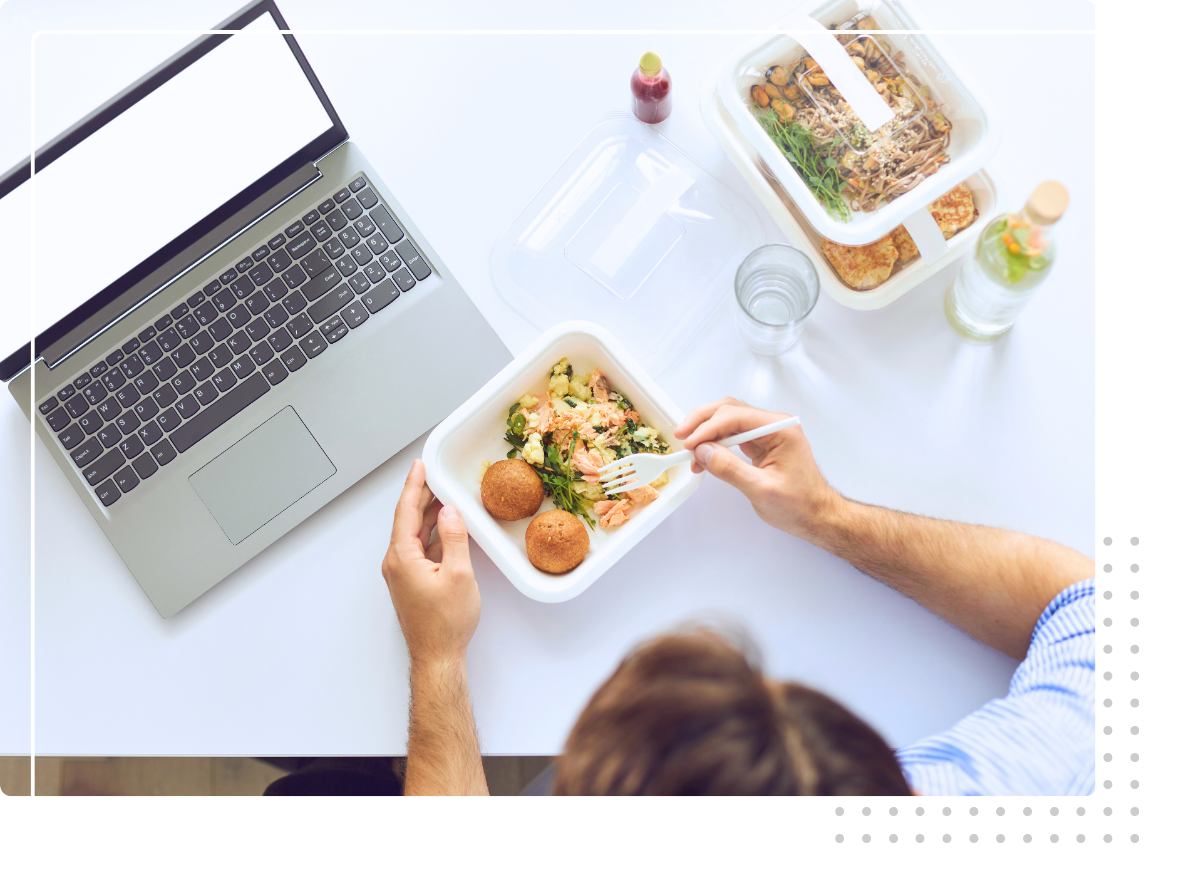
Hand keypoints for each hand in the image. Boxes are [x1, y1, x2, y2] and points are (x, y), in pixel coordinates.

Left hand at [382, 459, 479, 667]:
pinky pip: (420, 549)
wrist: (438, 656)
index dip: (414, 486)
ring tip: (445, 496)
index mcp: (402, 557)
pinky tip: (448, 528)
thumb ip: (454, 538)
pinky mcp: (411, 582)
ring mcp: (402, 573)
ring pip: (415, 534)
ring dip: (429, 515)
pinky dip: (433, 534)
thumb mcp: (458, 574)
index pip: (406, 511)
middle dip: (422, 496)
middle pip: (408, 520)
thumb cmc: (446, 623)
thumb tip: (450, 512)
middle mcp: (396, 563)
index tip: (419, 466)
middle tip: (434, 474)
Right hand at [673, 398, 837, 538]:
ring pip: (727, 420)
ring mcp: (766, 433)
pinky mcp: (759, 444)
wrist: (816, 515)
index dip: (709, 428)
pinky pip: (731, 435)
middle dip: (703, 422)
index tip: (690, 443)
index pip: (736, 416)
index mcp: (780, 429)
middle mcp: (773, 425)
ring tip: (689, 449)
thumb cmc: (800, 504)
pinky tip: (702, 456)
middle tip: (682, 436)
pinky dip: (714, 443)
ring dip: (705, 431)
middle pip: (729, 410)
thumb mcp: (761, 490)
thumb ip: (730, 469)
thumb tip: (703, 452)